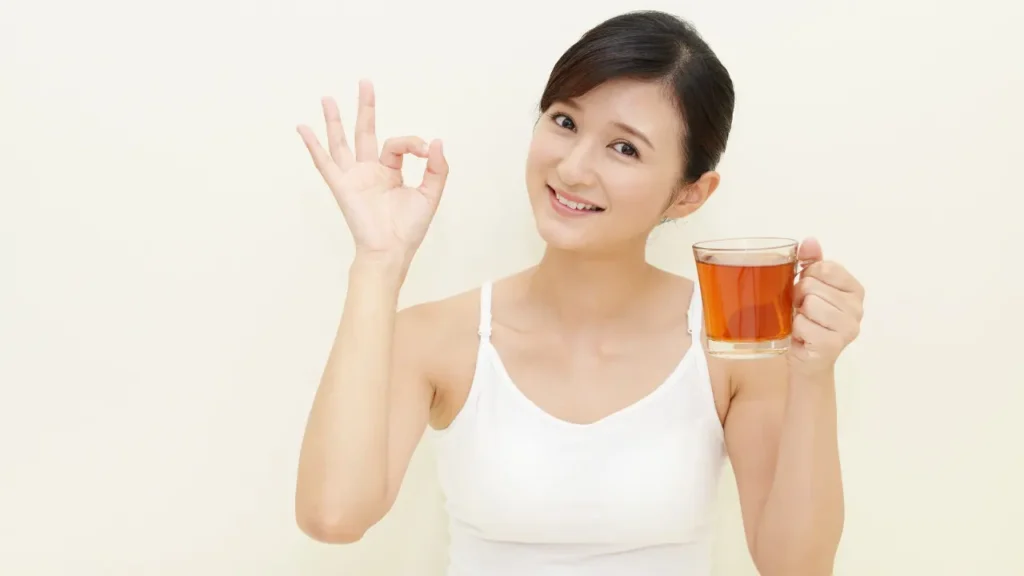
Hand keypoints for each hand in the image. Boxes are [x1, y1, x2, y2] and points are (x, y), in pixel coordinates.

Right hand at [297, 80, 448, 261]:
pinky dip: (313, 145)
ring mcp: (353, 177)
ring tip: (328, 97)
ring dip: (335, 120)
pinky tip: (303, 128)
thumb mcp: (430, 195)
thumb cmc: (409, 229)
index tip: (425, 151)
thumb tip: (436, 141)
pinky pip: (324, 163)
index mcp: (390, 172)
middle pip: (365, 132)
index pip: (397, 144)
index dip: (413, 143)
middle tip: (365, 82)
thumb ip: (436, 168)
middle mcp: (369, 171)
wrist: (391, 251)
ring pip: (342, 142)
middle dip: (366, 107)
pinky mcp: (342, 187)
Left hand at [788, 237, 864, 377]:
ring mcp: (849, 328)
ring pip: (809, 304)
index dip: (806, 275)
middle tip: (802, 310)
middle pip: (812, 285)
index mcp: (854, 289)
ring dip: (797, 314)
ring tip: (804, 322)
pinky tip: (804, 337)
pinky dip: (796, 330)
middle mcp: (858, 308)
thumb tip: (810, 240)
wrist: (807, 360)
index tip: (807, 290)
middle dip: (798, 296)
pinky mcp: (834, 345)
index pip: (825, 267)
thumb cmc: (808, 320)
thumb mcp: (810, 287)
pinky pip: (803, 325)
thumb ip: (811, 262)